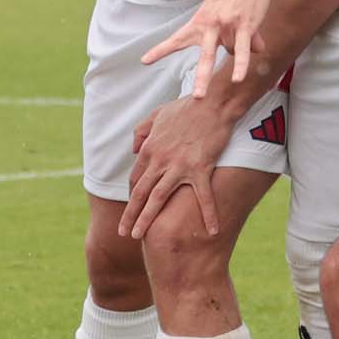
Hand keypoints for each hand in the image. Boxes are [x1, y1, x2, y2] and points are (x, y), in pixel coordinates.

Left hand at [121, 94, 230, 239]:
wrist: (212, 102)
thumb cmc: (188, 107)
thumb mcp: (158, 114)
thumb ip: (142, 131)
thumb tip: (133, 149)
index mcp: (149, 149)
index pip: (136, 179)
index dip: (132, 197)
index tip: (131, 211)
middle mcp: (160, 160)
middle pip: (140, 193)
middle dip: (130, 215)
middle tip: (125, 233)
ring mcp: (179, 166)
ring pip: (158, 198)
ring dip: (148, 219)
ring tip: (140, 237)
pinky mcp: (200, 168)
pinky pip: (203, 196)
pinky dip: (209, 214)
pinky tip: (212, 230)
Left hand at [142, 0, 269, 97]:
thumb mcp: (224, 12)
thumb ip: (234, 34)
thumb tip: (254, 51)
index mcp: (199, 22)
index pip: (177, 39)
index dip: (161, 50)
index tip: (145, 61)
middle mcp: (210, 25)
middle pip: (205, 56)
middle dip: (202, 77)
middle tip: (198, 96)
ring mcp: (226, 26)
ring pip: (231, 50)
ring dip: (241, 46)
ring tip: (239, 49)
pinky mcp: (243, 25)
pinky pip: (242, 50)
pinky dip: (241, 64)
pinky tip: (237, 78)